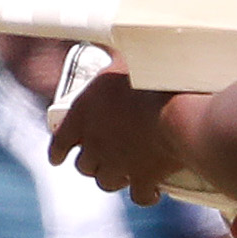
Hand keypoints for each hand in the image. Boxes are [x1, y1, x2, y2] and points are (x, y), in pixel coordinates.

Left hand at [49, 66, 176, 199]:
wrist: (180, 112)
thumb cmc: (153, 79)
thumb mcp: (126, 59)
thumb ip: (115, 57)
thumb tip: (113, 41)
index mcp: (83, 114)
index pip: (60, 140)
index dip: (58, 150)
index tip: (56, 158)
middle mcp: (94, 144)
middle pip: (84, 165)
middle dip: (91, 162)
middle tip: (103, 157)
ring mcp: (117, 165)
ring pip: (106, 182)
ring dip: (113, 178)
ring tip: (123, 172)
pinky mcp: (142, 179)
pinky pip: (138, 196)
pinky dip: (144, 195)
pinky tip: (151, 192)